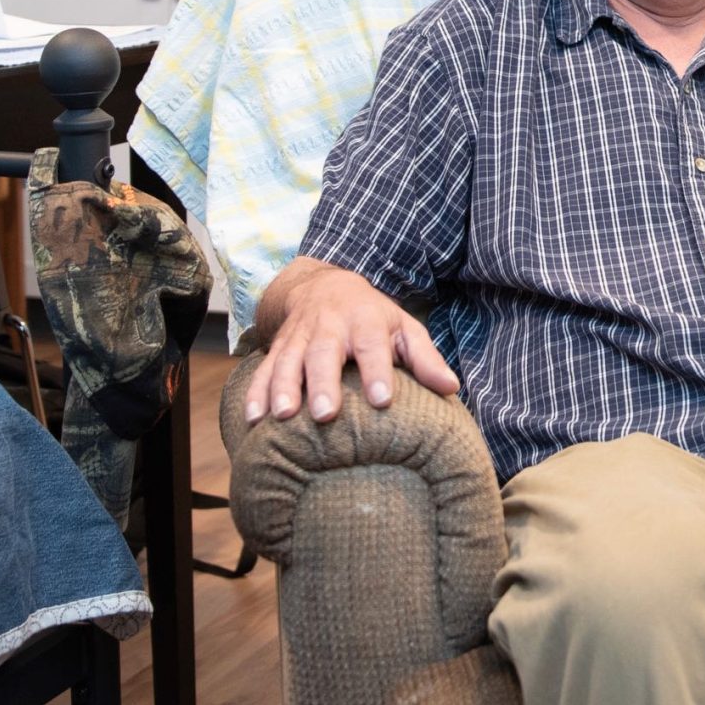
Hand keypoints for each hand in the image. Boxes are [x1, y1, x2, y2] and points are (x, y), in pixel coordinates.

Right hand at [241, 260, 460, 424]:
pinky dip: (256, 393)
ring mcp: (298, 337)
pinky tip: (253, 419)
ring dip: (283, 388)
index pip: (372, 345)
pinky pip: (263, 369)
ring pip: (288, 360)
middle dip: (323, 383)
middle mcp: (329, 326)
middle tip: (326, 414)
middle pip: (323, 353)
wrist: (323, 286)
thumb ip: (425, 358)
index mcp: (365, 321)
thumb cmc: (373, 318)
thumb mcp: (404, 328)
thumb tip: (451, 387)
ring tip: (283, 417)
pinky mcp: (277, 348)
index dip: (376, 371)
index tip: (382, 400)